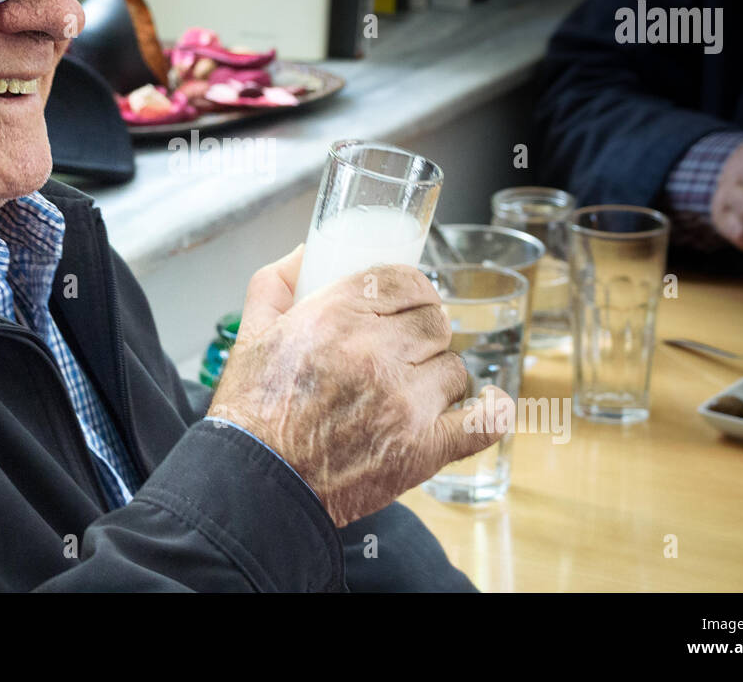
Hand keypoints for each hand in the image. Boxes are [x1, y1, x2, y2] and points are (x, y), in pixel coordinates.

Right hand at [206, 244, 509, 526]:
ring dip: (438, 376)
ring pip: (454, 368)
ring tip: (412, 390)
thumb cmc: (251, 417)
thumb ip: (276, 284)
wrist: (257, 487)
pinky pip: (483, 421)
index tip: (407, 301)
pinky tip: (489, 404)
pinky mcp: (423, 449)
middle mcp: (376, 353)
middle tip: (405, 348)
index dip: (410, 288)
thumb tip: (305, 255)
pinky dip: (492, 411)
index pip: (403, 280)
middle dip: (423, 331)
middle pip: (435, 321)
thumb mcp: (250, 335)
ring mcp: (406, 402)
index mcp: (336, 316)